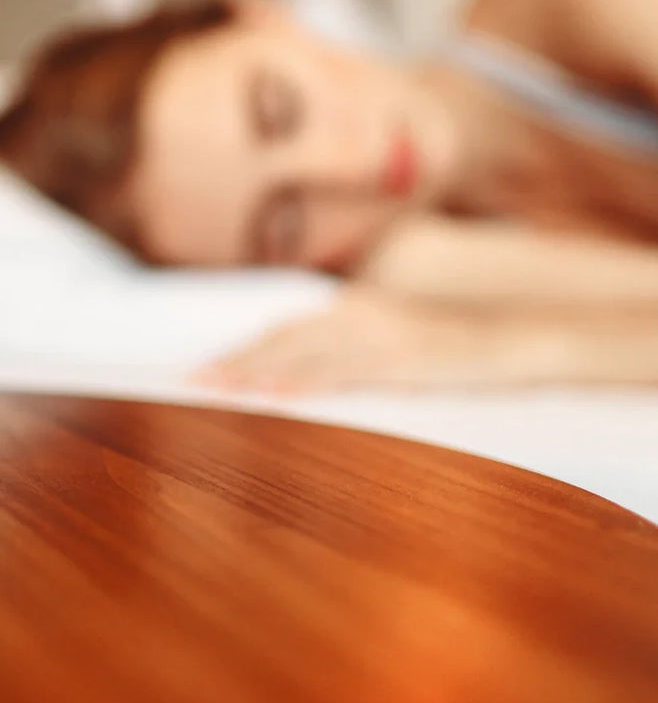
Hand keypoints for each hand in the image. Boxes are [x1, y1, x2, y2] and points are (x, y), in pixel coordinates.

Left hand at [195, 288, 502, 393]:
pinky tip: (277, 392)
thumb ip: (344, 353)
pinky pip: (344, 371)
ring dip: (256, 370)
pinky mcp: (401, 357)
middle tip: (190, 379)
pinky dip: (307, 381)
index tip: (203, 368)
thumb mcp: (388, 343)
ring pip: (302, 353)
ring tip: (215, 387)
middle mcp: (354, 314)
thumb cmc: (446, 343)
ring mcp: (376, 334)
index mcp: (347, 310)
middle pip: (280, 340)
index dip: (240, 350)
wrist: (512, 335)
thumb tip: (295, 377)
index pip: (281, 333)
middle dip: (234, 361)